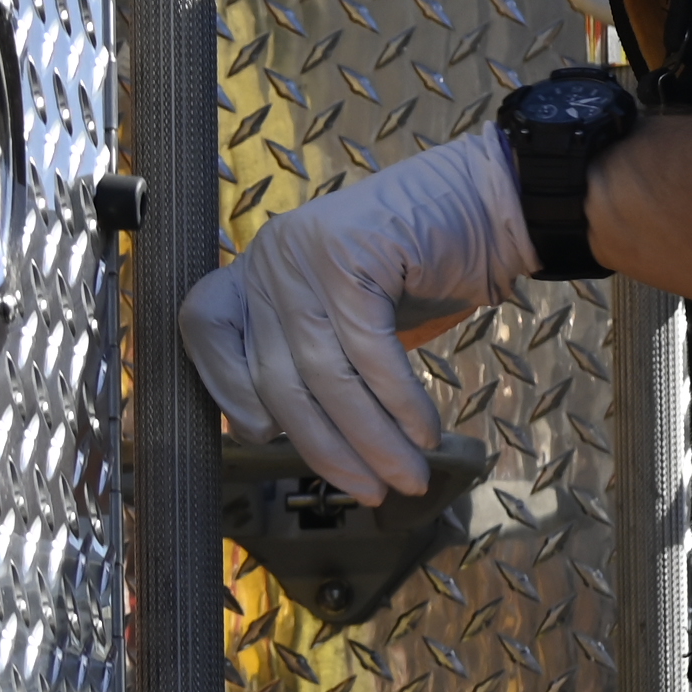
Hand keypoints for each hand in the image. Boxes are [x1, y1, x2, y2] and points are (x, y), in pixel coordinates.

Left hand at [180, 134, 534, 500]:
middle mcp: (271, 259)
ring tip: (406, 477)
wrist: (487, 201)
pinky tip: (424, 432)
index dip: (224, 389)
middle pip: (280, 375)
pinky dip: (400, 403)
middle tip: (369, 490)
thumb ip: (312, 356)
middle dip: (327, 447)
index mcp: (257, 270)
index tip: (265, 437)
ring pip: (329, 373)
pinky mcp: (352, 255)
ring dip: (374, 440)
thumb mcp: (350, 311)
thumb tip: (277, 432)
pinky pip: (370, 351)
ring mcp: (307, 255)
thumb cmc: (422, 263)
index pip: (205, 332)